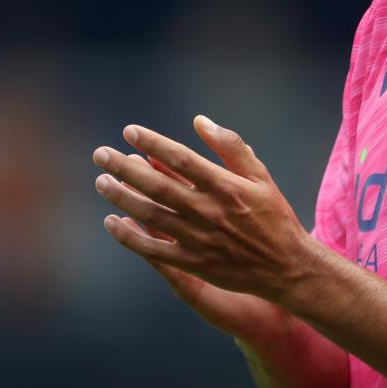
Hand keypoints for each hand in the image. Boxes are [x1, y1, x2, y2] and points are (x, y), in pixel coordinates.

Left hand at [93, 116, 311, 304]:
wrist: (285, 266)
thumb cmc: (273, 216)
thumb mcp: (259, 176)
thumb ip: (230, 146)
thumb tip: (199, 121)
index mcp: (226, 186)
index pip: (181, 158)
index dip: (153, 143)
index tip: (129, 132)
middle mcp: (209, 211)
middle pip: (157, 185)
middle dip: (125, 167)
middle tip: (100, 154)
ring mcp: (198, 239)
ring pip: (150, 214)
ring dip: (121, 197)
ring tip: (101, 182)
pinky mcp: (192, 263)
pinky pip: (152, 249)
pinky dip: (129, 236)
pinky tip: (112, 222)